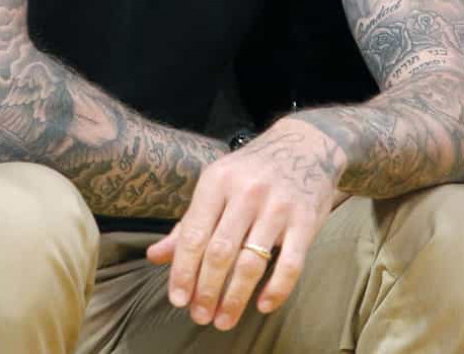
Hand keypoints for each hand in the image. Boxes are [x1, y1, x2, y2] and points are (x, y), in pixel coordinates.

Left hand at [147, 118, 342, 330]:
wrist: (308, 145)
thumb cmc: (253, 170)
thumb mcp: (217, 184)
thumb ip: (189, 222)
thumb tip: (155, 256)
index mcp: (219, 180)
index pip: (194, 235)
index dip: (183, 272)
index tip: (178, 300)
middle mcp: (247, 191)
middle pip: (220, 252)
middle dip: (206, 291)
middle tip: (200, 316)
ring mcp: (279, 205)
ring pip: (251, 262)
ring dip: (235, 298)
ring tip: (224, 319)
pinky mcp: (306, 219)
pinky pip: (290, 264)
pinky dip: (276, 290)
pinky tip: (263, 305)